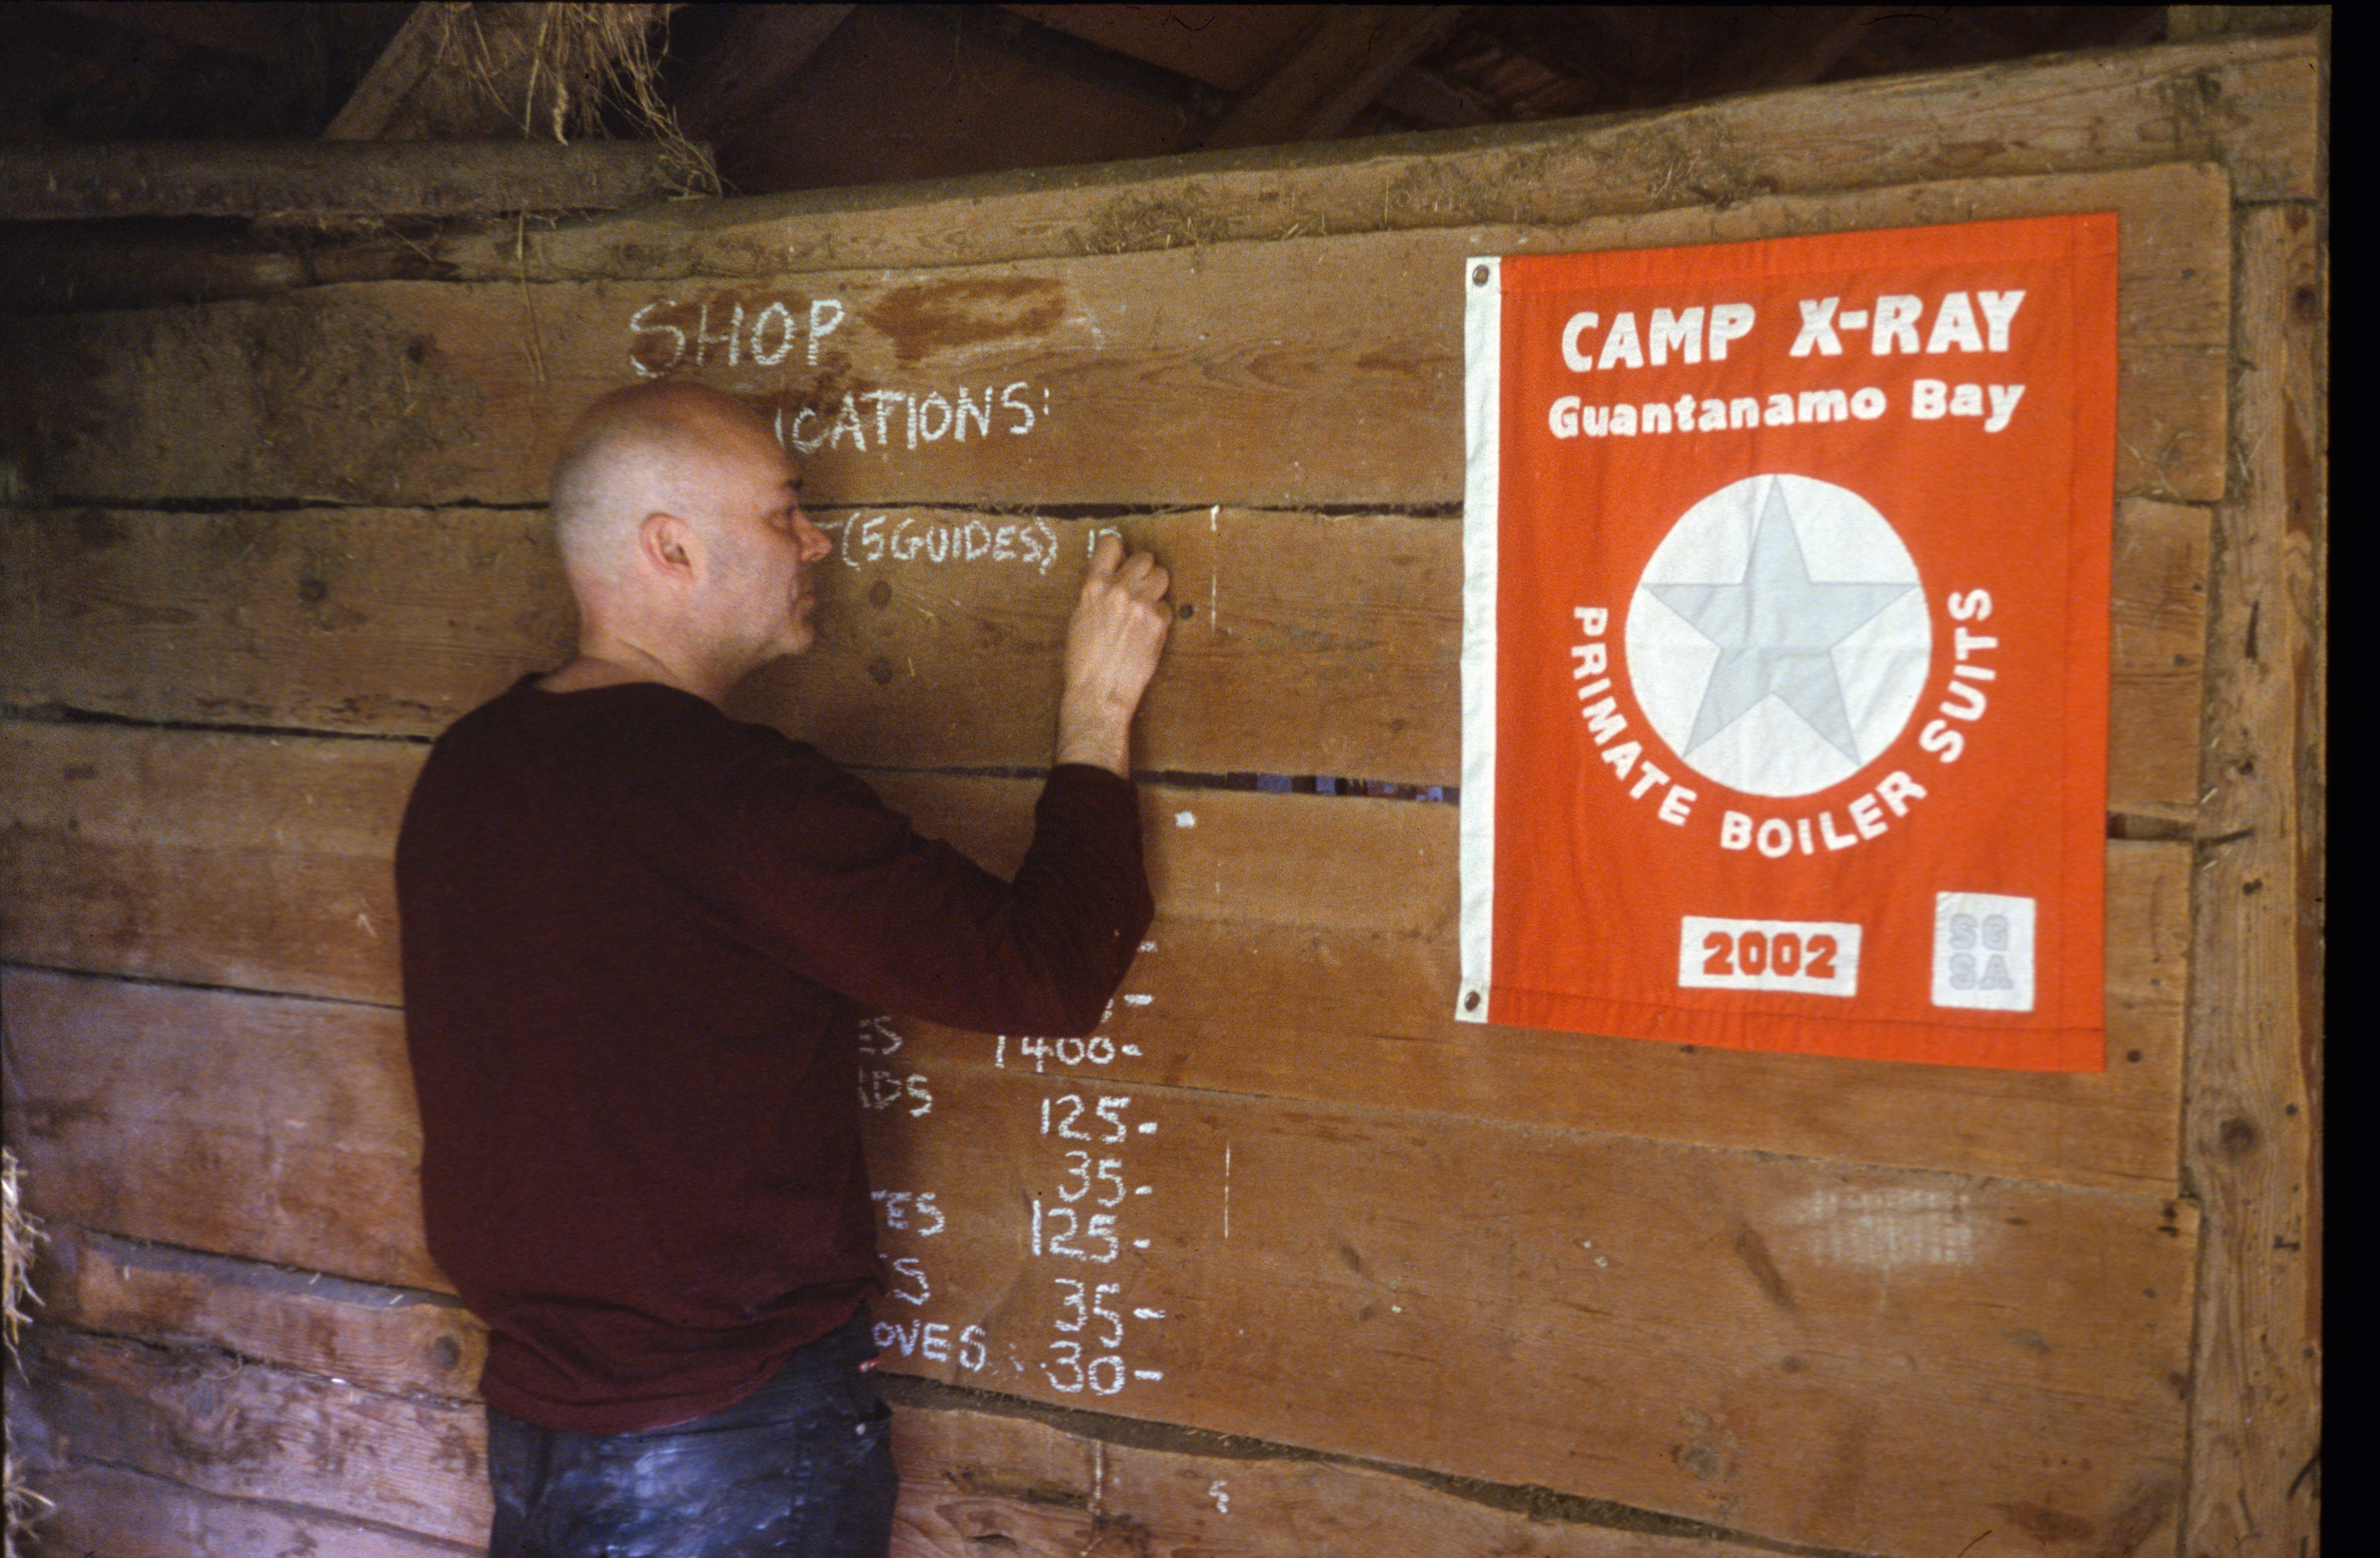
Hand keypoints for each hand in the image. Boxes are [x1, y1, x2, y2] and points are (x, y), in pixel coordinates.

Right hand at [1055, 532, 1170, 776]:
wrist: (1099, 693)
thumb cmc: (1084, 662)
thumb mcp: (1079, 618)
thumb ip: (1096, 594)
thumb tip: (1109, 580)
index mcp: (1093, 587)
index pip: (1111, 544)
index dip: (1117, 550)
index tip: (1119, 558)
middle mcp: (1119, 590)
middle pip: (1144, 558)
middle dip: (1142, 570)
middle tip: (1137, 586)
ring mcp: (1142, 606)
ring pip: (1161, 575)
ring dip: (1156, 586)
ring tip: (1146, 603)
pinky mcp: (1159, 624)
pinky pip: (1166, 608)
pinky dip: (1160, 617)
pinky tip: (1148, 631)